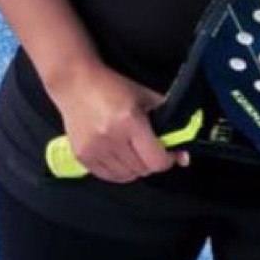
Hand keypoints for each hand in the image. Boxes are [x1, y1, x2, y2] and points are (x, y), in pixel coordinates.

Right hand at [57, 61, 190, 182]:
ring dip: (135, 167)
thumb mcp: (145, 95)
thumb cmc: (112, 86)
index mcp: (130, 121)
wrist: (75, 82)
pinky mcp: (82, 156)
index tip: (169, 153)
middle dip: (151, 161)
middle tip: (149, 147)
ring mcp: (95, 149)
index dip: (167, 159)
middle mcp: (111, 138)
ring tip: (131, 149)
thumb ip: (169, 118)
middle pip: (143, 170)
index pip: (156, 160)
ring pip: (127, 176)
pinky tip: (118, 155)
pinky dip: (118, 171)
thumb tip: (185, 153)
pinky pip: (109, 177)